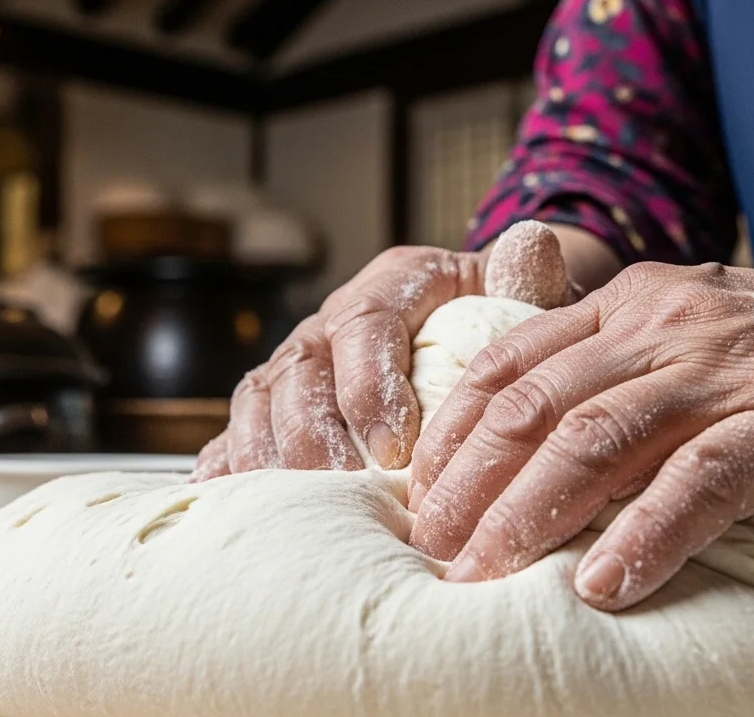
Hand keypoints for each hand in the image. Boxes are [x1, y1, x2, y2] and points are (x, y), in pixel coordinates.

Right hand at [192, 221, 587, 479]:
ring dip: (269, 455)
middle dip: (314, 435)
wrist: (483, 334)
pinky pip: (237, 426)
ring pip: (259, 398)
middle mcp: (336, 318)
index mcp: (395, 283)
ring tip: (295, 512)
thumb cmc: (508, 328)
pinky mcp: (276, 403)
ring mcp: (299, 361)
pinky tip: (222, 496)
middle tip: (341, 493)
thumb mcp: (526, 299)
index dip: (370, 386)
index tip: (393, 449)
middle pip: (302, 367)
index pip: (366, 323)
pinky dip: (226, 461)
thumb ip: (525, 279)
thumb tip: (531, 241)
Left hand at [407, 258, 753, 610]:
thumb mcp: (688, 329)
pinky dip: (649, 534)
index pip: (509, 361)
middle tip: (431, 548)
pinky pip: (705, 481)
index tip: (414, 491)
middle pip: (538, 404)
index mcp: (630, 304)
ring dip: (531, 513)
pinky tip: (606, 584)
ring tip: (487, 573)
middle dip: (471, 482)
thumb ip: (612, 367)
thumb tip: (522, 446)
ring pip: (601, 439)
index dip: (451, 429)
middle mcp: (665, 327)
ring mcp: (728, 370)